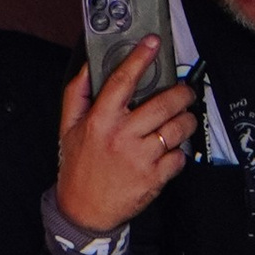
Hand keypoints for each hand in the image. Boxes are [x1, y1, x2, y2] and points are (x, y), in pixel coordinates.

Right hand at [55, 42, 194, 236]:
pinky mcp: (154, 177)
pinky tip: (170, 150)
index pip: (123, 80)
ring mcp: (140, 157)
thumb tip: (87, 69)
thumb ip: (77, 96)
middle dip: (182, 93)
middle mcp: (122, 136)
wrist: (83, 211)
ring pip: (178, 128)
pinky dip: (179, 152)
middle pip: (164, 103)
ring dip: (187, 120)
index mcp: (101, 120)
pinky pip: (179, 157)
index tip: (152, 43)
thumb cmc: (78, 169)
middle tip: (184, 92)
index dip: (140, 57)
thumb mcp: (68, 129)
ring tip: (183, 120)